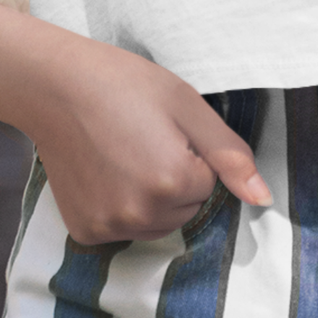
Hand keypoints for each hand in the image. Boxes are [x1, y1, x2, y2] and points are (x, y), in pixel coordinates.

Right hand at [21, 30, 271, 242]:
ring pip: (157, 224)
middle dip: (176, 180)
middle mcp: (140, 215)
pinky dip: (122, 208)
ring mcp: (109, 228)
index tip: (164, 128)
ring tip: (125, 154)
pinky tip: (105, 172)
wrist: (54, 87)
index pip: (208, 185)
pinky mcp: (86, 232)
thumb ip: (230, 155)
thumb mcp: (186, 105)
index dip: (191, 153)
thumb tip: (264, 199)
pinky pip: (124, 229)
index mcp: (172, 182)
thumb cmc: (124, 84)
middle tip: (144, 139)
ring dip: (152, 198)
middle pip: (185, 210)